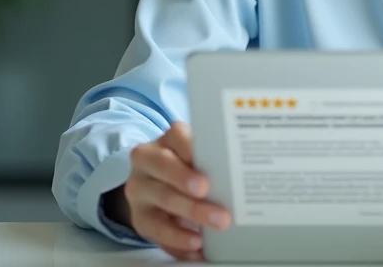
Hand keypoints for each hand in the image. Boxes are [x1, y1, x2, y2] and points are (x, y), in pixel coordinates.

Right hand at [123, 122, 230, 260]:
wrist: (155, 185)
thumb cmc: (186, 168)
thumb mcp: (194, 156)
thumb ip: (211, 158)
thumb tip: (243, 170)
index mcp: (165, 140)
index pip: (177, 136)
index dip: (192, 149)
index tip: (208, 161)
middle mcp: (146, 161)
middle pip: (166, 168)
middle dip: (191, 183)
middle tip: (214, 199)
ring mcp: (139, 190)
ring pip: (164, 199)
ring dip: (192, 214)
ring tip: (216, 226)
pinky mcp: (139, 217)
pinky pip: (156, 231)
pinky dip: (178, 240)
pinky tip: (197, 245)